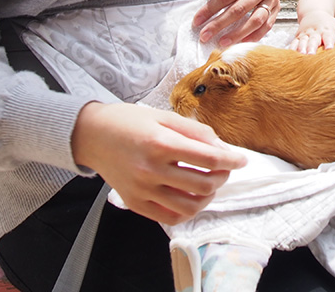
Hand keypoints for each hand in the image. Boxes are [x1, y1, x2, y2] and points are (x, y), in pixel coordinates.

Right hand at [71, 101, 246, 225]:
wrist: (93, 135)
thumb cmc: (130, 121)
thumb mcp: (164, 116)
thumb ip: (196, 132)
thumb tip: (222, 149)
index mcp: (161, 143)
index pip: (208, 159)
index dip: (231, 160)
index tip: (241, 160)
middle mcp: (151, 169)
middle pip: (203, 184)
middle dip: (222, 178)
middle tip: (224, 169)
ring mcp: (142, 189)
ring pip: (190, 206)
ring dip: (208, 196)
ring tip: (209, 184)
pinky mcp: (135, 203)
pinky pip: (170, 217)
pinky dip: (188, 211)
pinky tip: (191, 197)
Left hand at [193, 0, 279, 45]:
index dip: (211, 9)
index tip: (197, 21)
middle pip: (240, 9)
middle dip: (220, 24)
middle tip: (204, 35)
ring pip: (256, 20)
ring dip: (238, 34)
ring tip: (222, 43)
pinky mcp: (277, 7)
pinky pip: (267, 25)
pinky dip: (255, 36)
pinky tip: (242, 42)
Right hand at [291, 11, 334, 52]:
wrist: (313, 13)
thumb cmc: (329, 24)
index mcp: (327, 30)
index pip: (328, 36)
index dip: (329, 42)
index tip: (330, 48)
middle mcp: (315, 32)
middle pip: (313, 40)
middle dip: (311, 47)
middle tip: (311, 55)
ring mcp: (305, 35)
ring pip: (301, 42)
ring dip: (300, 49)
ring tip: (299, 56)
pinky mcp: (297, 37)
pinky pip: (293, 44)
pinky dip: (290, 50)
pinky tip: (288, 57)